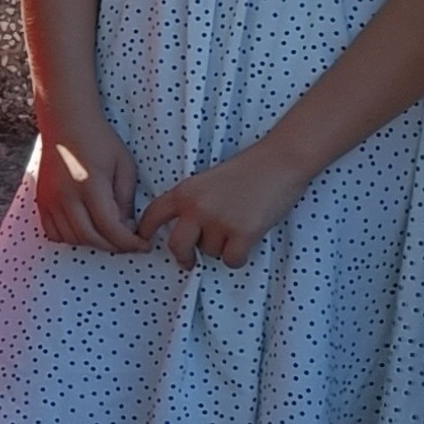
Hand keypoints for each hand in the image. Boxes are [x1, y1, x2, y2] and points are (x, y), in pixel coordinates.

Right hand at [27, 113, 146, 251]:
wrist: (66, 123)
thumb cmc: (99, 140)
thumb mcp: (124, 166)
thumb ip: (125, 199)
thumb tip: (126, 227)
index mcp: (90, 185)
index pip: (110, 227)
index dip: (129, 242)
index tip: (143, 244)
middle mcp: (66, 196)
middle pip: (90, 237)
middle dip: (114, 246)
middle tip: (129, 242)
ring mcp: (50, 200)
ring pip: (71, 238)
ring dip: (93, 242)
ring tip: (108, 234)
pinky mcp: (42, 200)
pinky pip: (53, 232)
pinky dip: (70, 238)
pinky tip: (85, 228)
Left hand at [137, 142, 304, 271]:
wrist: (279, 162)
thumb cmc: (247, 171)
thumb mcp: (207, 181)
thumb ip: (192, 202)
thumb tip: (184, 232)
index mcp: (184, 192)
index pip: (153, 215)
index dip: (145, 232)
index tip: (144, 242)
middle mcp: (196, 207)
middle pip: (176, 246)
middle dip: (183, 256)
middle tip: (188, 261)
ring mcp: (218, 220)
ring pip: (209, 252)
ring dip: (221, 248)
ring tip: (236, 228)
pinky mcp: (242, 232)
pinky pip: (231, 260)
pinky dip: (238, 258)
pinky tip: (246, 244)